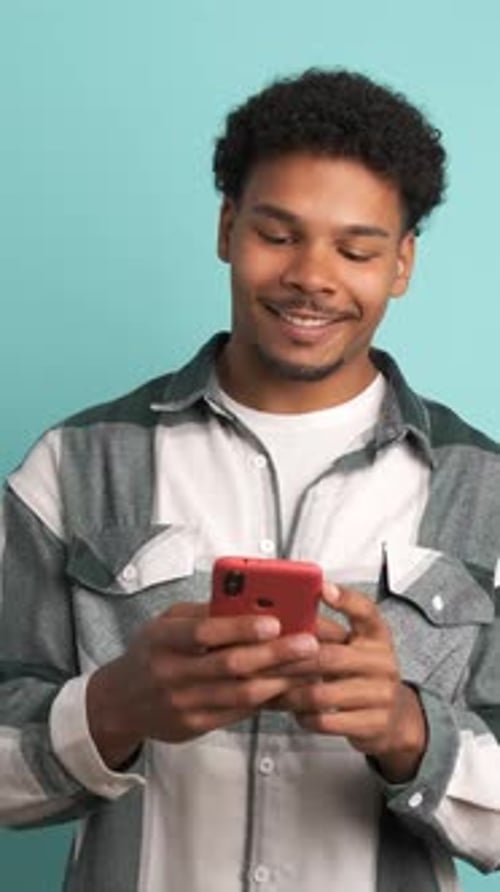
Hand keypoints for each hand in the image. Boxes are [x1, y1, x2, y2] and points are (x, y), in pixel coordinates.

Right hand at [87, 602, 318, 768]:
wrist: (120, 702)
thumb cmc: (150, 653)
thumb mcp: (165, 623)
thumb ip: (202, 614)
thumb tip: (247, 602)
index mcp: (161, 640)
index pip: (203, 633)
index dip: (240, 628)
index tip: (273, 622)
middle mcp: (170, 673)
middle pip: (230, 665)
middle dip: (274, 654)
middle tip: (307, 644)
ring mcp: (182, 703)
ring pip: (240, 693)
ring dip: (279, 680)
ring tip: (307, 667)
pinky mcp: (194, 726)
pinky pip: (237, 713)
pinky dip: (265, 699)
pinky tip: (286, 686)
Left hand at [276, 584, 426, 782]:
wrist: (394, 717)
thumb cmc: (362, 674)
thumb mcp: (354, 645)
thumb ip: (326, 631)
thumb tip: (284, 615)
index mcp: (376, 635)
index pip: (365, 611)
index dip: (344, 599)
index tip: (322, 589)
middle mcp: (383, 662)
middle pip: (328, 657)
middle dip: (289, 661)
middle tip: (261, 660)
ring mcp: (381, 694)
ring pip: (321, 694)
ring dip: (289, 693)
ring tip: (270, 689)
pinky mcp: (373, 724)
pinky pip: (326, 721)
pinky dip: (302, 716)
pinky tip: (293, 709)